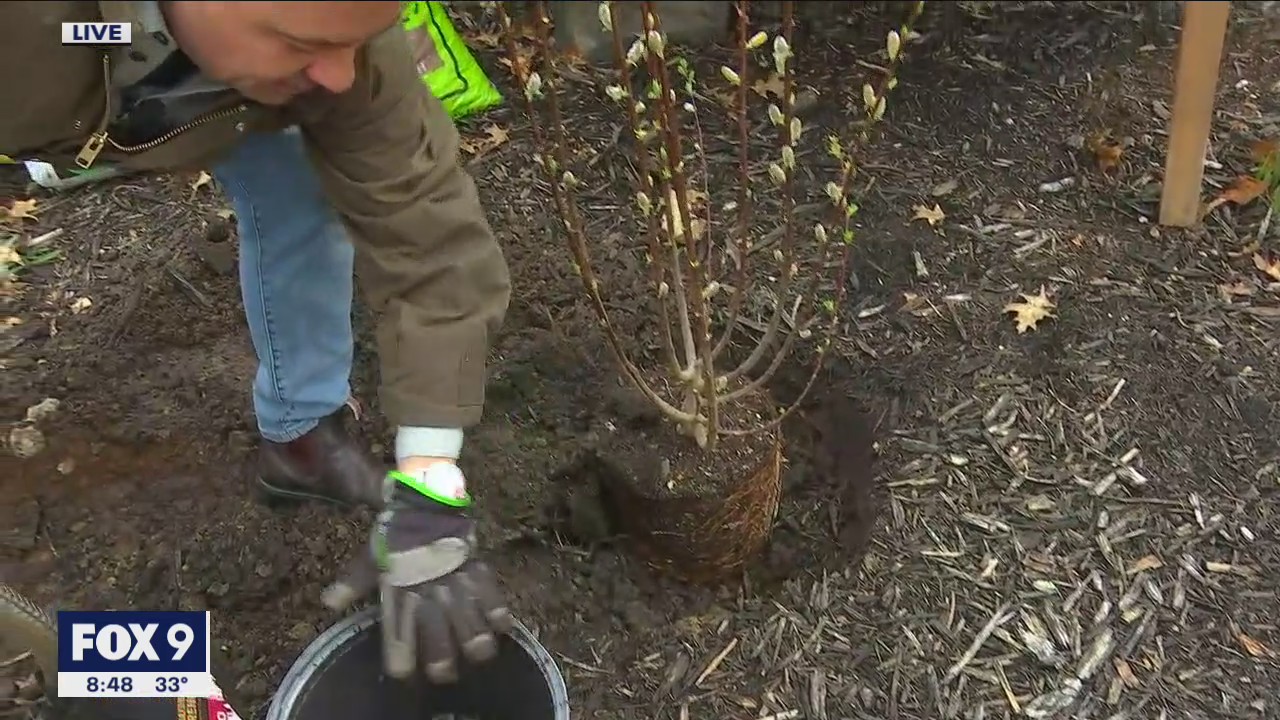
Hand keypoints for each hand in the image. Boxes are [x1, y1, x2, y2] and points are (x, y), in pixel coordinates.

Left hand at [321, 459, 513, 682]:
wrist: (426, 497)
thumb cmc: (396, 530)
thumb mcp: (370, 556)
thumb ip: (353, 583)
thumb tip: (328, 604)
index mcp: (398, 587)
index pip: (399, 629)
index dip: (401, 654)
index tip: (403, 672)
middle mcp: (427, 589)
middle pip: (437, 632)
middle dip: (441, 657)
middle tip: (444, 674)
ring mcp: (454, 579)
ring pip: (468, 618)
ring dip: (473, 640)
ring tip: (478, 654)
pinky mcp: (475, 566)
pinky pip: (490, 593)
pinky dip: (497, 610)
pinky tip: (502, 626)